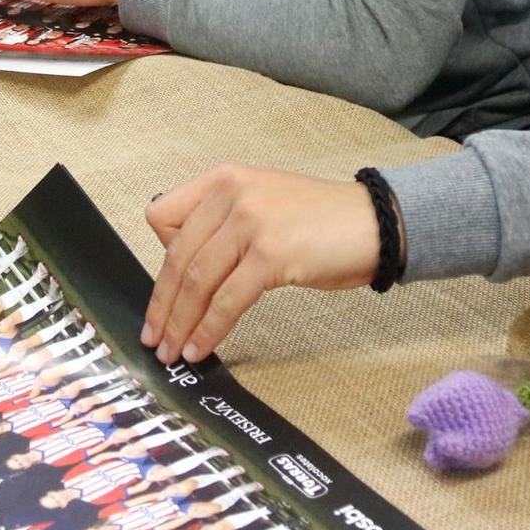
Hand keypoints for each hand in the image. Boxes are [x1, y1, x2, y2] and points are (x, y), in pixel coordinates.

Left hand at [142, 166, 380, 364]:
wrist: (375, 223)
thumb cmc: (321, 221)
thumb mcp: (262, 202)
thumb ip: (223, 222)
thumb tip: (187, 270)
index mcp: (224, 179)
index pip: (163, 217)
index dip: (160, 256)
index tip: (164, 289)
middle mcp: (232, 194)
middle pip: (176, 256)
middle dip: (162, 304)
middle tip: (154, 336)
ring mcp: (251, 223)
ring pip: (197, 281)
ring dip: (180, 323)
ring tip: (173, 351)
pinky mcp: (271, 255)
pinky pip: (226, 300)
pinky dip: (209, 329)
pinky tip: (201, 347)